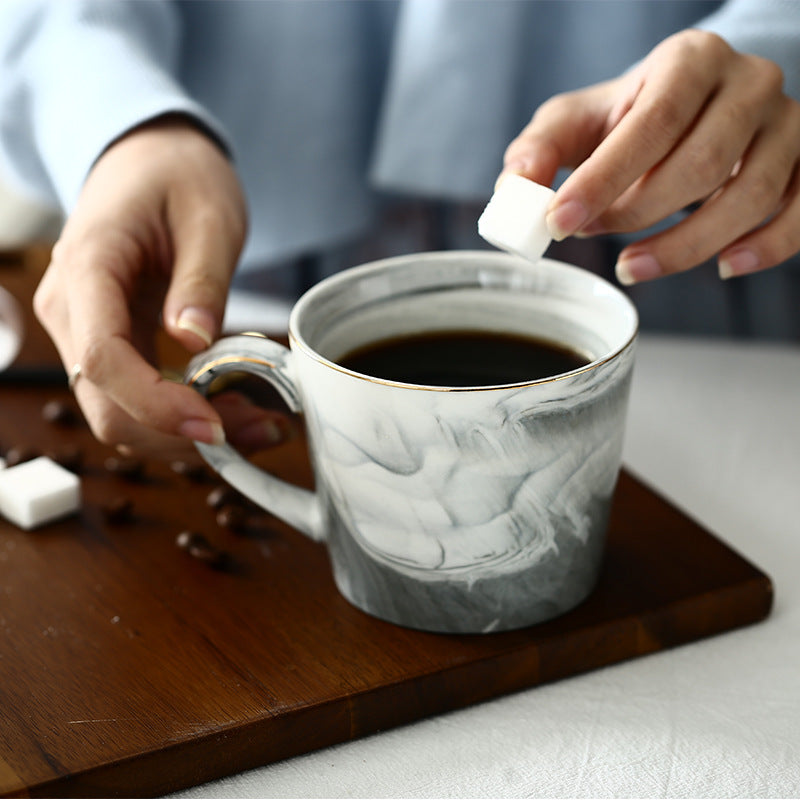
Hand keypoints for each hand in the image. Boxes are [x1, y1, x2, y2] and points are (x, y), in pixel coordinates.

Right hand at [34, 116, 287, 456]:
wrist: (147, 159)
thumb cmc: (177, 176)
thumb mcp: (208, 217)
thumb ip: (200, 280)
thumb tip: (195, 341)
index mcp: (89, 267)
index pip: (104, 358)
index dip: (157, 405)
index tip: (217, 425)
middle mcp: (70, 309)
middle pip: (106, 405)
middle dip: (180, 434)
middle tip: (259, 433)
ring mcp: (83, 330)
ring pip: (119, 413)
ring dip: (185, 434)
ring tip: (257, 424)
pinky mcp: (108, 342)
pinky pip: (134, 397)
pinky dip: (180, 416)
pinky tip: (231, 410)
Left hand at [500, 29, 799, 282]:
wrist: (697, 106)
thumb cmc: (629, 117)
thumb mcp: (578, 120)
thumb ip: (541, 149)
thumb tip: (516, 189)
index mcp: (690, 61)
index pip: (652, 124)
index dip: (604, 179)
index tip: (559, 222)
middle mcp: (749, 84)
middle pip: (702, 163)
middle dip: (637, 214)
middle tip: (592, 236)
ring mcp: (787, 125)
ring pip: (750, 195)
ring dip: (686, 245)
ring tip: (633, 267)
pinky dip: (765, 247)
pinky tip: (723, 266)